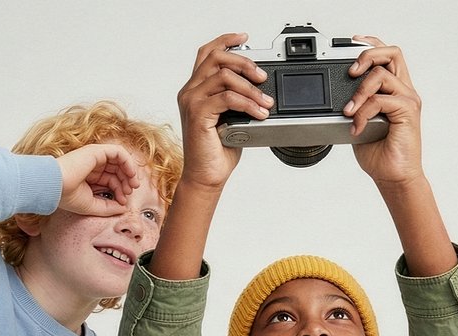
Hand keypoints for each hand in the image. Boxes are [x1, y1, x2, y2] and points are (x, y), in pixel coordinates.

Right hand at [55, 144, 141, 216]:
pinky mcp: (96, 151)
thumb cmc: (66, 196)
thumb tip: (124, 207)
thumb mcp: (92, 206)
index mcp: (88, 177)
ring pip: (119, 161)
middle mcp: (91, 166)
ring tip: (133, 184)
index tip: (123, 201)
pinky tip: (131, 173)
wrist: (54, 186)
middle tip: (131, 191)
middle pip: (116, 170)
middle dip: (126, 181)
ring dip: (129, 172)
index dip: (119, 190)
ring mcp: (94, 157)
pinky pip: (118, 152)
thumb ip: (109, 207)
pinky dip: (128, 162)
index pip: (110, 180)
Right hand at [176, 32, 273, 191]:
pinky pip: (227, 98)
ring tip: (267, 102)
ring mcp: (192, 101)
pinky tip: (260, 113)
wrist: (207, 176)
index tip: (245, 38)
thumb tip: (261, 87)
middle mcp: (190, 92)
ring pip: (223, 76)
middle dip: (244, 62)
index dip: (226, 41)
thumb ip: (238, 99)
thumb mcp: (232, 118)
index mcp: (196, 89)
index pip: (207, 54)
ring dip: (251, 87)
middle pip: (216, 58)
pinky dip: (248, 103)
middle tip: (263, 76)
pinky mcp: (198, 114)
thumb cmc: (218, 150)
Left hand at [346, 36, 423, 187]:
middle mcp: (404, 91)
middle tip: (350, 72)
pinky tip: (357, 127)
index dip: (371, 43)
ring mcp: (408, 100)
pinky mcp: (408, 112)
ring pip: (382, 75)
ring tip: (349, 111)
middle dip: (367, 55)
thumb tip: (337, 96)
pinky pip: (380, 100)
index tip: (351, 42)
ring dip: (359, 91)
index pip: (388, 55)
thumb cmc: (380, 154)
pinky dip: (363, 112)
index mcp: (395, 91)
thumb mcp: (359, 122)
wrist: (393, 176)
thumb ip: (355, 105)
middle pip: (392, 53)